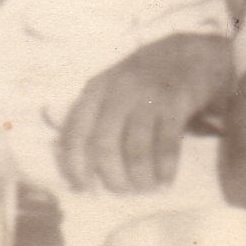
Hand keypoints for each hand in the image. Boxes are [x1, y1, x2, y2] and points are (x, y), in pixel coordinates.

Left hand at [55, 33, 231, 193]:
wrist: (188, 55)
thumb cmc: (141, 81)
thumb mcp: (108, 88)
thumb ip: (86, 115)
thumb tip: (58, 150)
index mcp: (95, 90)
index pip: (75, 132)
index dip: (75, 164)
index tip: (84, 188)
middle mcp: (117, 92)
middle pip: (105, 144)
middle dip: (111, 176)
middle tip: (121, 191)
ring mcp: (147, 96)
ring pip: (136, 148)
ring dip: (139, 177)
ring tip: (145, 189)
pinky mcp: (175, 103)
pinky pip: (167, 144)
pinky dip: (165, 169)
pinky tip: (165, 182)